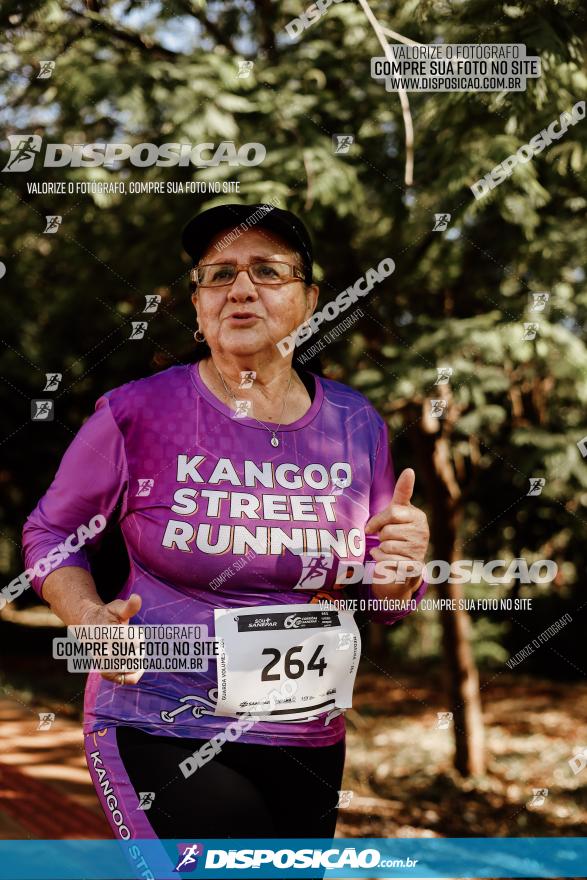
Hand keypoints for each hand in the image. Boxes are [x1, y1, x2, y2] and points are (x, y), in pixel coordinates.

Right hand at [80, 593, 142, 684]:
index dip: (137, 639)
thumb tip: (137, 598)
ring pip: (126, 668)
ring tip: (136, 653)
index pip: (129, 641)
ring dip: (136, 662)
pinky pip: (120, 678)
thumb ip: (128, 606)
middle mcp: (102, 648)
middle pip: (130, 655)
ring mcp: (102, 661)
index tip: (136, 634)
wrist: (89, 627)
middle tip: (136, 643)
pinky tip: (138, 669)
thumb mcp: (117, 607)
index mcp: (106, 633)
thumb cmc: (107, 615)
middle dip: (138, 649)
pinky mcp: (104, 670)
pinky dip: (130, 676)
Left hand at [364, 469, 428, 598]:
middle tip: (386, 539)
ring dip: (381, 548)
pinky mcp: (412, 567)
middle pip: (387, 530)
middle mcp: (423, 532)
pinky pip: (386, 559)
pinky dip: (380, 559)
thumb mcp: (397, 512)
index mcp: (418, 516)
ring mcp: (419, 550)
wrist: (402, 567)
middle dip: (380, 535)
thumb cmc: (396, 534)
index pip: (393, 512)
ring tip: (389, 549)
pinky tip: (387, 559)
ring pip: (386, 545)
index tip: (374, 522)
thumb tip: (410, 469)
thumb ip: (401, 493)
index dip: (377, 520)